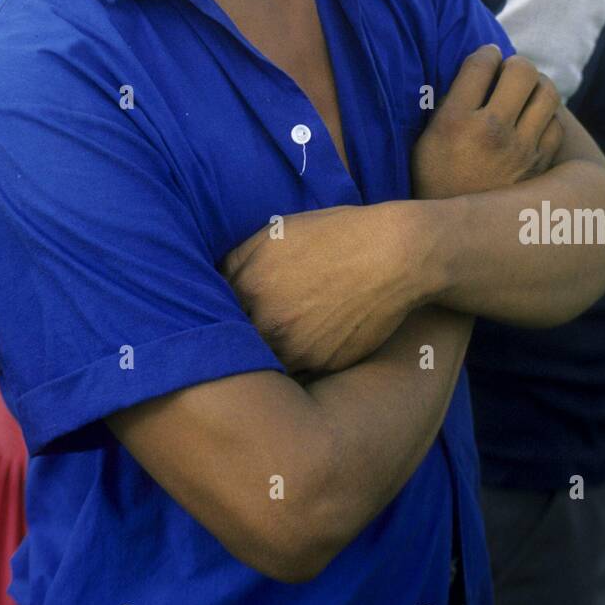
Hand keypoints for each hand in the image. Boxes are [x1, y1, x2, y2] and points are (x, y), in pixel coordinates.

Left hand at [220, 202, 415, 374]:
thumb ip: (238, 260)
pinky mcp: (321, 364)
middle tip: (244, 330)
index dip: (214, 311)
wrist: (392, 255)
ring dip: (263, 355)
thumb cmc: (335, 235)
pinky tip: (306, 343)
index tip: (221, 311)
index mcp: (248, 284)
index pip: (212, 310)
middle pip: (234, 341)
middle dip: (236, 337)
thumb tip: (213, 281)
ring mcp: (294, 347)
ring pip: (262, 362)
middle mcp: (266, 321)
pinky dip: (293, 362)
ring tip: (279, 338)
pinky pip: (294, 371)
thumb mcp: (277, 232)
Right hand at [412, 45, 562, 200]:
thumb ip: (448, 102)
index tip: (487, 57)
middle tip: (508, 72)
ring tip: (526, 92)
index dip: (486, 53)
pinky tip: (534, 121)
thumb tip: (477, 68)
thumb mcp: (425, 139)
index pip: (481, 63)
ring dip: (537, 85)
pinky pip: (556, 124)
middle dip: (516, 64)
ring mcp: (520, 149)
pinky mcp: (539, 165)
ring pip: (548, 93)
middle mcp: (491, 132)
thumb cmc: (434, 179)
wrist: (454, 235)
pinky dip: (547, 116)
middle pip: (522, 70)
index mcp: (455, 121)